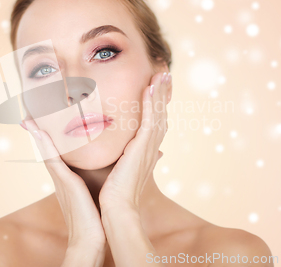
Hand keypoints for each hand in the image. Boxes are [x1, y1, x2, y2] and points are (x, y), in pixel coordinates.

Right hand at [22, 120, 105, 265]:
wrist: (92, 237)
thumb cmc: (96, 214)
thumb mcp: (98, 187)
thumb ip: (102, 173)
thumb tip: (120, 160)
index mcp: (69, 175)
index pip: (59, 150)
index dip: (52, 134)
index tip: (44, 117)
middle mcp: (61, 175)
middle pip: (48, 147)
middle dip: (38, 130)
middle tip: (28, 111)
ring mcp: (60, 178)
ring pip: (47, 149)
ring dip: (36, 132)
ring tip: (27, 114)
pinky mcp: (65, 182)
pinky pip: (52, 159)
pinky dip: (45, 144)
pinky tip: (39, 130)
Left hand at [98, 71, 170, 212]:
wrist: (116, 208)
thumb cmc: (115, 192)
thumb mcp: (123, 170)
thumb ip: (129, 157)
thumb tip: (139, 152)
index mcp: (146, 151)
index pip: (155, 122)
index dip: (158, 104)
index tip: (158, 87)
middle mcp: (151, 147)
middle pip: (160, 114)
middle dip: (163, 93)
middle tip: (165, 73)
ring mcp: (148, 147)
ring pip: (157, 114)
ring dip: (160, 93)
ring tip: (162, 74)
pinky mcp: (142, 148)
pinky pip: (148, 121)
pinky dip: (150, 104)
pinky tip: (150, 88)